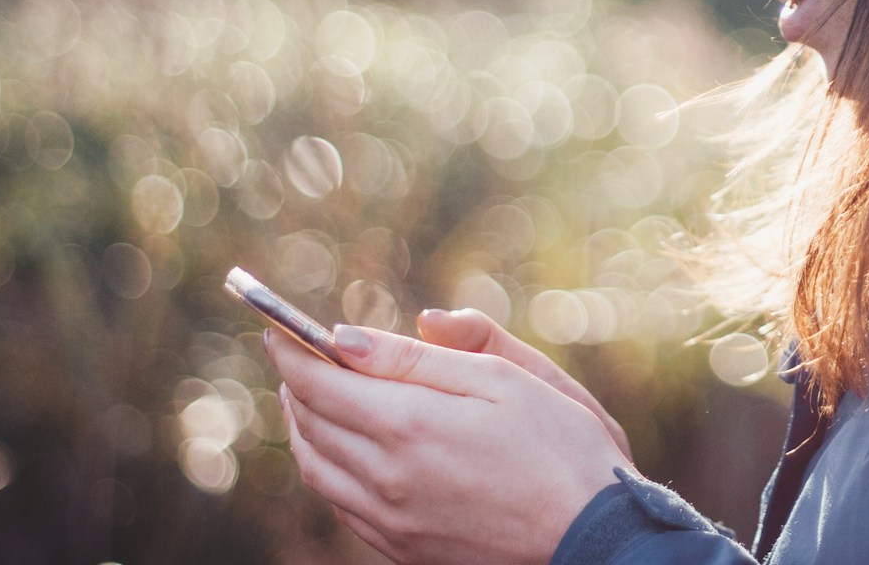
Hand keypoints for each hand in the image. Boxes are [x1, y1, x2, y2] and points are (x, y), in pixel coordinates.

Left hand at [267, 322, 625, 564]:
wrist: (592, 536)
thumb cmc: (561, 446)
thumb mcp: (504, 379)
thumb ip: (423, 356)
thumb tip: (348, 337)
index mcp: (410, 425)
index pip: (320, 383)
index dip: (291, 351)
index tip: (277, 327)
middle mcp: (386, 478)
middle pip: (310, 424)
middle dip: (296, 383)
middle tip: (294, 355)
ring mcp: (391, 520)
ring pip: (317, 469)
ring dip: (303, 427)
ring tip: (308, 398)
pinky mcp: (403, 549)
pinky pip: (341, 505)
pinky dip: (326, 469)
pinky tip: (342, 452)